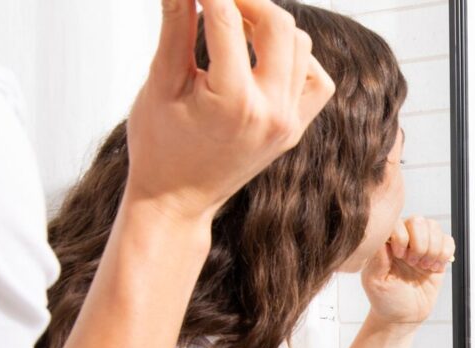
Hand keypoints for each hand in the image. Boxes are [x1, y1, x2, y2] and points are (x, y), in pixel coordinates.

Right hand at [124, 0, 334, 223]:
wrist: (179, 201)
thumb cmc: (159, 145)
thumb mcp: (160, 83)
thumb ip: (174, 28)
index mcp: (234, 101)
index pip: (227, 20)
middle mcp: (273, 112)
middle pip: (279, 25)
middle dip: (246, 0)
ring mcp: (290, 122)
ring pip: (301, 47)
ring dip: (270, 24)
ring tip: (234, 21)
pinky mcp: (296, 128)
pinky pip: (316, 80)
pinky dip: (296, 57)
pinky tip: (263, 54)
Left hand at [361, 216, 455, 325]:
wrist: (404, 315)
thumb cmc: (385, 298)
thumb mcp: (375, 281)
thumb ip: (377, 259)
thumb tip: (384, 239)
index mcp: (386, 242)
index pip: (396, 222)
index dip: (401, 237)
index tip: (398, 256)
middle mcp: (405, 239)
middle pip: (418, 221)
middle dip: (419, 243)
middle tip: (413, 263)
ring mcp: (422, 246)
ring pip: (434, 227)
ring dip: (432, 248)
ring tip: (425, 266)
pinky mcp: (438, 255)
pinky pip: (448, 241)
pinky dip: (444, 253)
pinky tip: (435, 268)